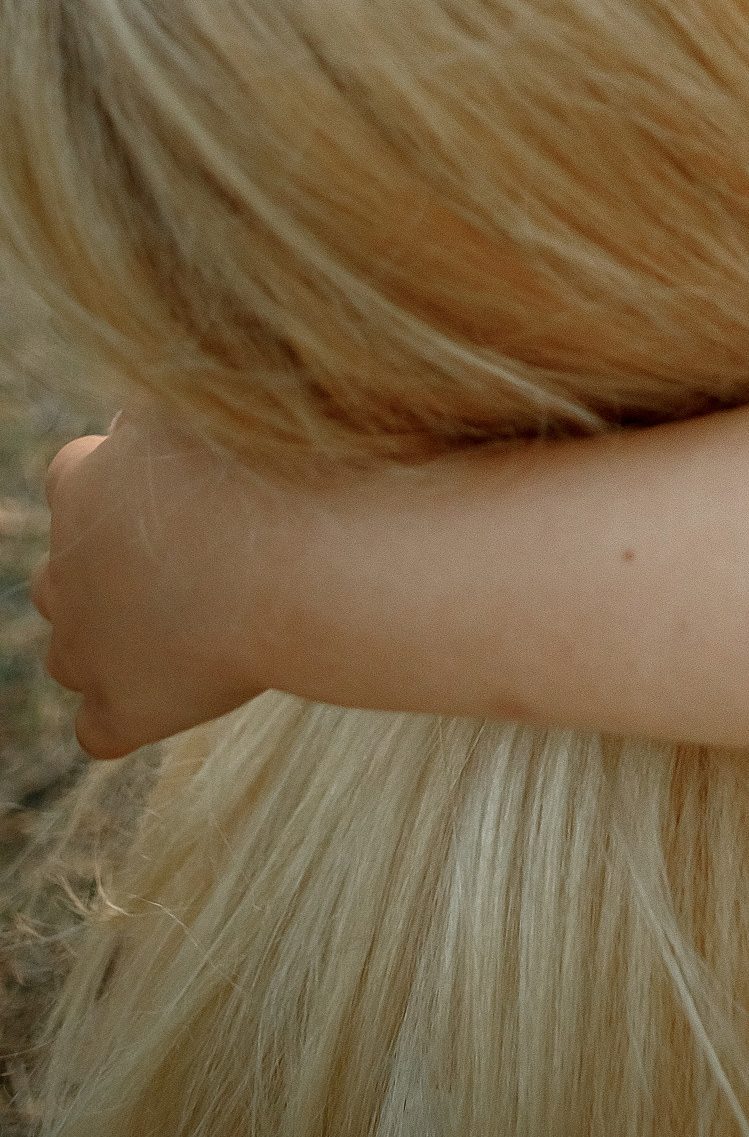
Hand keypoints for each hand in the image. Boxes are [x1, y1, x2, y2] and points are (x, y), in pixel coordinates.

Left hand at [32, 408, 286, 756]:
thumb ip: (160, 417)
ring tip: (194, 630)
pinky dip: (130, 713)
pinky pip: (97, 729)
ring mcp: (85, 646)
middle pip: (61, 575)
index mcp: (81, 485)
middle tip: (200, 565)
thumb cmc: (268, 467)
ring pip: (70, 653)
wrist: (300, 556)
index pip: (75, 477)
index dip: (130, 487)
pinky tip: (182, 691)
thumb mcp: (201, 408)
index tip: (194, 491)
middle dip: (112, 574)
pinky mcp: (119, 708)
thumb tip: (136, 423)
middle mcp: (64, 568)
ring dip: (113, 642)